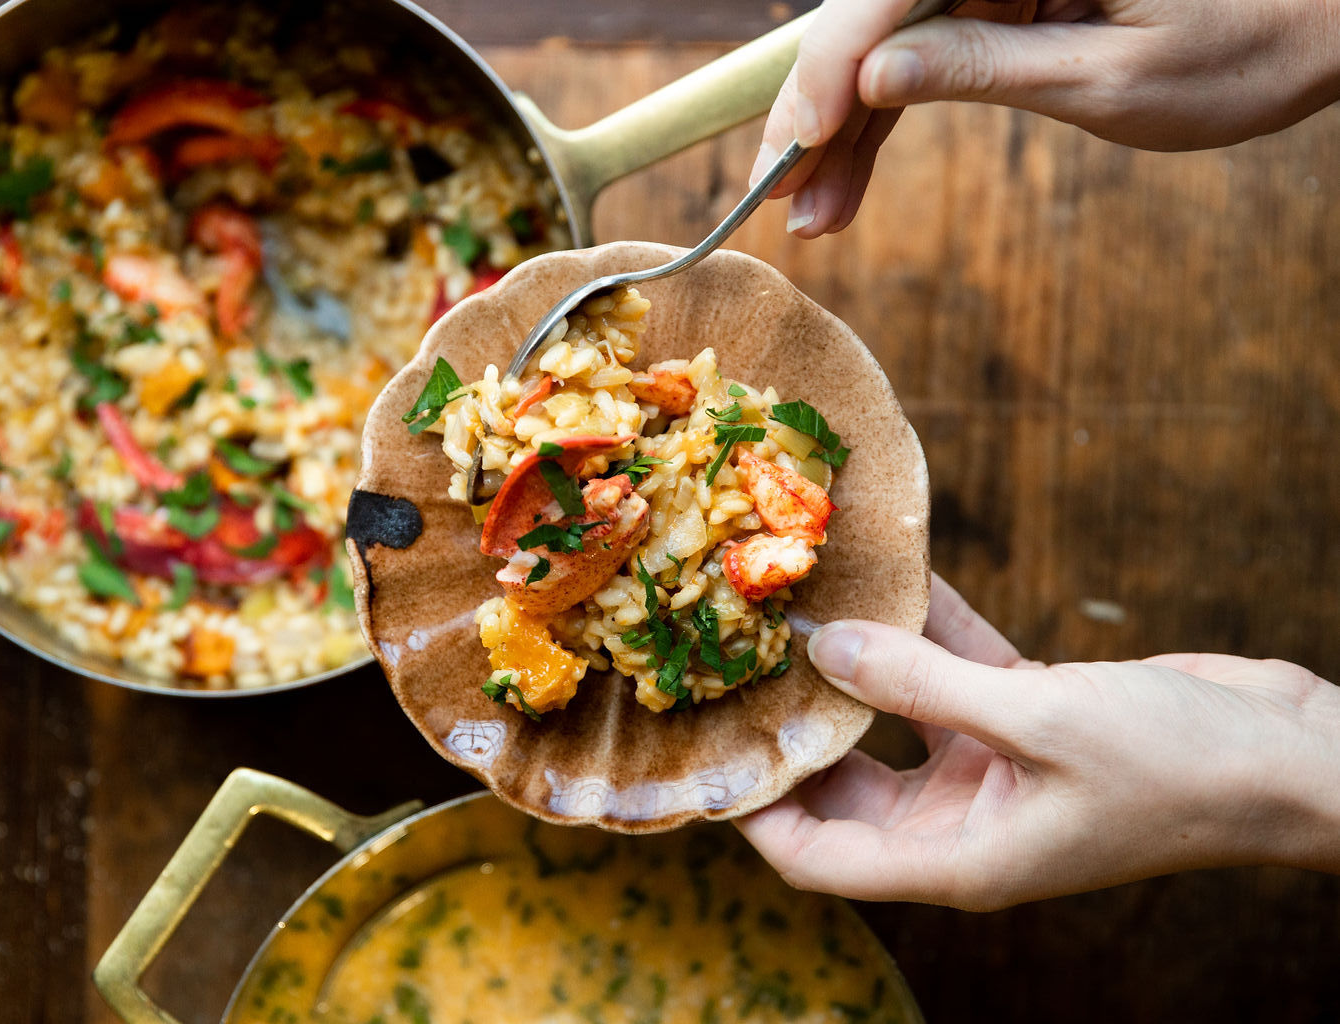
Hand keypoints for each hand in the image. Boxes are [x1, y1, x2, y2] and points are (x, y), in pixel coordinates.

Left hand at [736, 575, 1339, 909]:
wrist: (1293, 756)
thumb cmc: (1176, 765)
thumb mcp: (1037, 720)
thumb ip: (920, 682)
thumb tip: (823, 646)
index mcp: (952, 859)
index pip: (813, 856)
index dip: (752, 810)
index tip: (704, 743)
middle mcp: (960, 822)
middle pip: (838, 785)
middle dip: (793, 724)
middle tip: (736, 655)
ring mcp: (993, 769)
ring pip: (892, 715)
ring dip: (856, 661)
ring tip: (797, 600)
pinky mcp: (1026, 718)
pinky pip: (954, 670)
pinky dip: (929, 626)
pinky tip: (893, 571)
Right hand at [754, 0, 1339, 237]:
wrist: (1329, 14)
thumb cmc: (1250, 42)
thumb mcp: (1113, 77)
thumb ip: (987, 66)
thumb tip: (878, 75)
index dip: (827, 74)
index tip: (788, 152)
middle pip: (873, 15)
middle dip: (821, 111)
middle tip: (776, 197)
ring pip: (890, 42)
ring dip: (847, 131)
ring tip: (814, 215)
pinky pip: (927, 51)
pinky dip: (889, 116)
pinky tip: (849, 179)